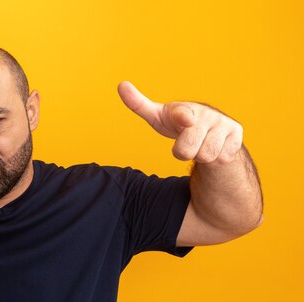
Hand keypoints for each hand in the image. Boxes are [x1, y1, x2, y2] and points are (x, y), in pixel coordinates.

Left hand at [117, 81, 242, 163]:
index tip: (185, 119)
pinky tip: (214, 147)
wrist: (210, 133)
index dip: (183, 118)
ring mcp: (223, 123)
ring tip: (199, 145)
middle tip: (186, 143)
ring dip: (199, 156)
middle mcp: (205, 113)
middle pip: (187, 150)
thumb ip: (140, 105)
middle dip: (183, 152)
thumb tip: (121, 85)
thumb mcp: (158, 117)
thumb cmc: (178, 124)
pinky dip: (215, 159)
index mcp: (183, 110)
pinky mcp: (237, 134)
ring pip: (206, 156)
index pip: (183, 115)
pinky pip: (222, 158)